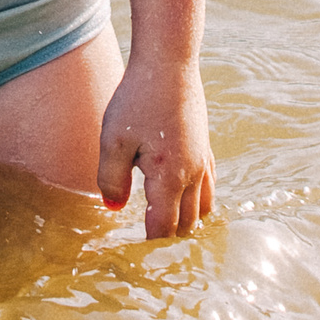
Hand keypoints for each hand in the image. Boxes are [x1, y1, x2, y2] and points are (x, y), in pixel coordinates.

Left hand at [97, 56, 213, 237]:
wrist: (169, 62)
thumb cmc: (137, 99)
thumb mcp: (113, 141)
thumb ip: (111, 180)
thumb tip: (115, 208)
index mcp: (169, 177)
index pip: (162, 228)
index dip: (148, 246)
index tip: (133, 257)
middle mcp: (192, 173)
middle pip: (186, 225)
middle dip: (168, 240)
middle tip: (147, 250)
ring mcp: (202, 160)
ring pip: (202, 209)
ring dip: (186, 223)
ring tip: (165, 228)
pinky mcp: (204, 146)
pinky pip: (208, 187)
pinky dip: (197, 201)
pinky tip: (180, 196)